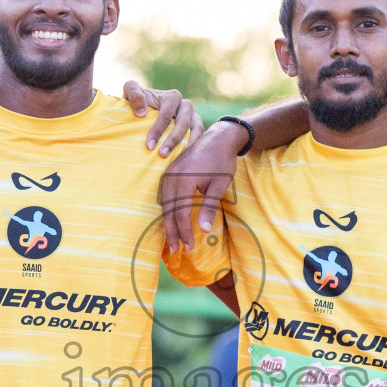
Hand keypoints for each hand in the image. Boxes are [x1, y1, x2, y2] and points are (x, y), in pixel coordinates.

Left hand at [121, 80, 203, 156]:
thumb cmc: (139, 101)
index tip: (149, 145)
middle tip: (162, 154)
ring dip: (187, 145)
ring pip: (196, 130)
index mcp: (172, 96)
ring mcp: (194, 116)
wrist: (148, 109)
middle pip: (183, 123)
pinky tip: (183, 159)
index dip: (158, 130)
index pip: (167, 114)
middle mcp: (186, 105)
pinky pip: (200, 138)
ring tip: (175, 159)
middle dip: (173, 140)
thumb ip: (133, 93)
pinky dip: (194, 148)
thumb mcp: (131, 91)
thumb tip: (142, 113)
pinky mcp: (197, 128)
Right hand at [159, 119, 244, 251]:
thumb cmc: (222, 161)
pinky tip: (171, 219)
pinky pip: (165, 195)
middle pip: (168, 210)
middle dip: (172, 231)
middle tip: (176, 249)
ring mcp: (169, 173)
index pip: (180, 213)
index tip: (189, 246)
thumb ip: (208, 207)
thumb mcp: (219, 186)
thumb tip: (204, 230)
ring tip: (172, 239)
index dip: (184, 231)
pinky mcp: (170, 171)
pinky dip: (167, 209)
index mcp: (184, 181)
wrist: (219, 137)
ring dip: (168, 222)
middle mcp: (172, 177)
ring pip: (164, 203)